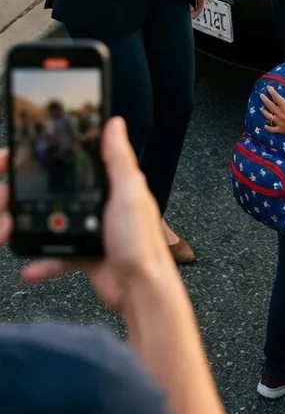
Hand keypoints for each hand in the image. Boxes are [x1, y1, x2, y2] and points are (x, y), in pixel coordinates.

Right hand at [20, 117, 178, 313]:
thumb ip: (118, 159)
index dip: (51, 156)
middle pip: (57, 191)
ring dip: (30, 226)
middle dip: (28, 194)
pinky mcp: (84, 254)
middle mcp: (101, 203)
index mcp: (112, 184)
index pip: (77, 161)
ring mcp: (90, 229)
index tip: (21, 157)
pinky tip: (31, 266)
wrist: (140, 290)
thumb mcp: (129, 193)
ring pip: (51, 222)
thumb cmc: (142, 242)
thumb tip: (115, 124)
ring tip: (10, 229)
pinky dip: (43, 260)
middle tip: (8, 196)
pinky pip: (55, 253)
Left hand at [261, 82, 284, 144]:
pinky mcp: (281, 130)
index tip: (268, 88)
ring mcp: (279, 122)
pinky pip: (272, 129)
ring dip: (264, 112)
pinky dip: (268, 127)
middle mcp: (280, 113)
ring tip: (261, 108)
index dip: (271, 91)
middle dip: (264, 99)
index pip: (275, 96)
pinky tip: (265, 125)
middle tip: (261, 95)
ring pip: (268, 116)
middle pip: (269, 105)